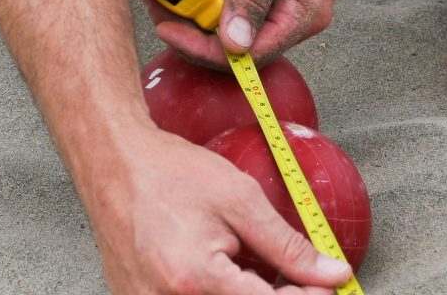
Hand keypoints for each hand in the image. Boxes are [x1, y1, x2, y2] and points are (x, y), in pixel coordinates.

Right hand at [88, 129, 352, 293]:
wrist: (114, 164)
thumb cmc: (170, 174)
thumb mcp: (241, 200)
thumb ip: (288, 245)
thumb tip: (332, 273)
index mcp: (196, 277)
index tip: (327, 285)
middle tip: (295, 278)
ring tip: (249, 267)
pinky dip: (217, 293)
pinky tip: (223, 273)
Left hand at [150, 0, 349, 67]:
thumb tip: (236, 42)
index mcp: (304, 12)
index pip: (253, 51)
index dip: (209, 50)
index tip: (174, 32)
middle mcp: (289, 10)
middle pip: (236, 41)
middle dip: (194, 33)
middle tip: (160, 14)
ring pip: (225, 21)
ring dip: (193, 13)